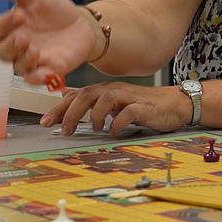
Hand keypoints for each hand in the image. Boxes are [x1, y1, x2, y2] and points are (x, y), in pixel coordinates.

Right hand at [0, 0, 95, 83]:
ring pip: (18, 67)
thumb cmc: (54, 10)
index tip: (20, 14)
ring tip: (34, 50)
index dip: (3, 24)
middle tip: (23, 36)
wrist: (81, 22)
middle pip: (2, 52)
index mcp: (11, 27)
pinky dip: (38, 78)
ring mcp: (34, 59)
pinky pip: (38, 79)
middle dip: (10, 45)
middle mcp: (18, 46)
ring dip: (24, 60)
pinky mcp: (50, 69)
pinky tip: (43, 74)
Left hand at [40, 83, 189, 135]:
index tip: (45, 122)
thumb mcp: (116, 105)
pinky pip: (128, 112)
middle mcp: (116, 91)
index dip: (59, 107)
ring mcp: (130, 97)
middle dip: (70, 112)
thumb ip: (95, 105)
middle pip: (87, 94)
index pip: (77, 94)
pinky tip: (114, 132)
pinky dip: (117, 122)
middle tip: (62, 129)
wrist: (176, 103)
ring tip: (92, 128)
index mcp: (107, 90)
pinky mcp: (144, 107)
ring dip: (93, 115)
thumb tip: (70, 108)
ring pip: (104, 98)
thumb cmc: (145, 106)